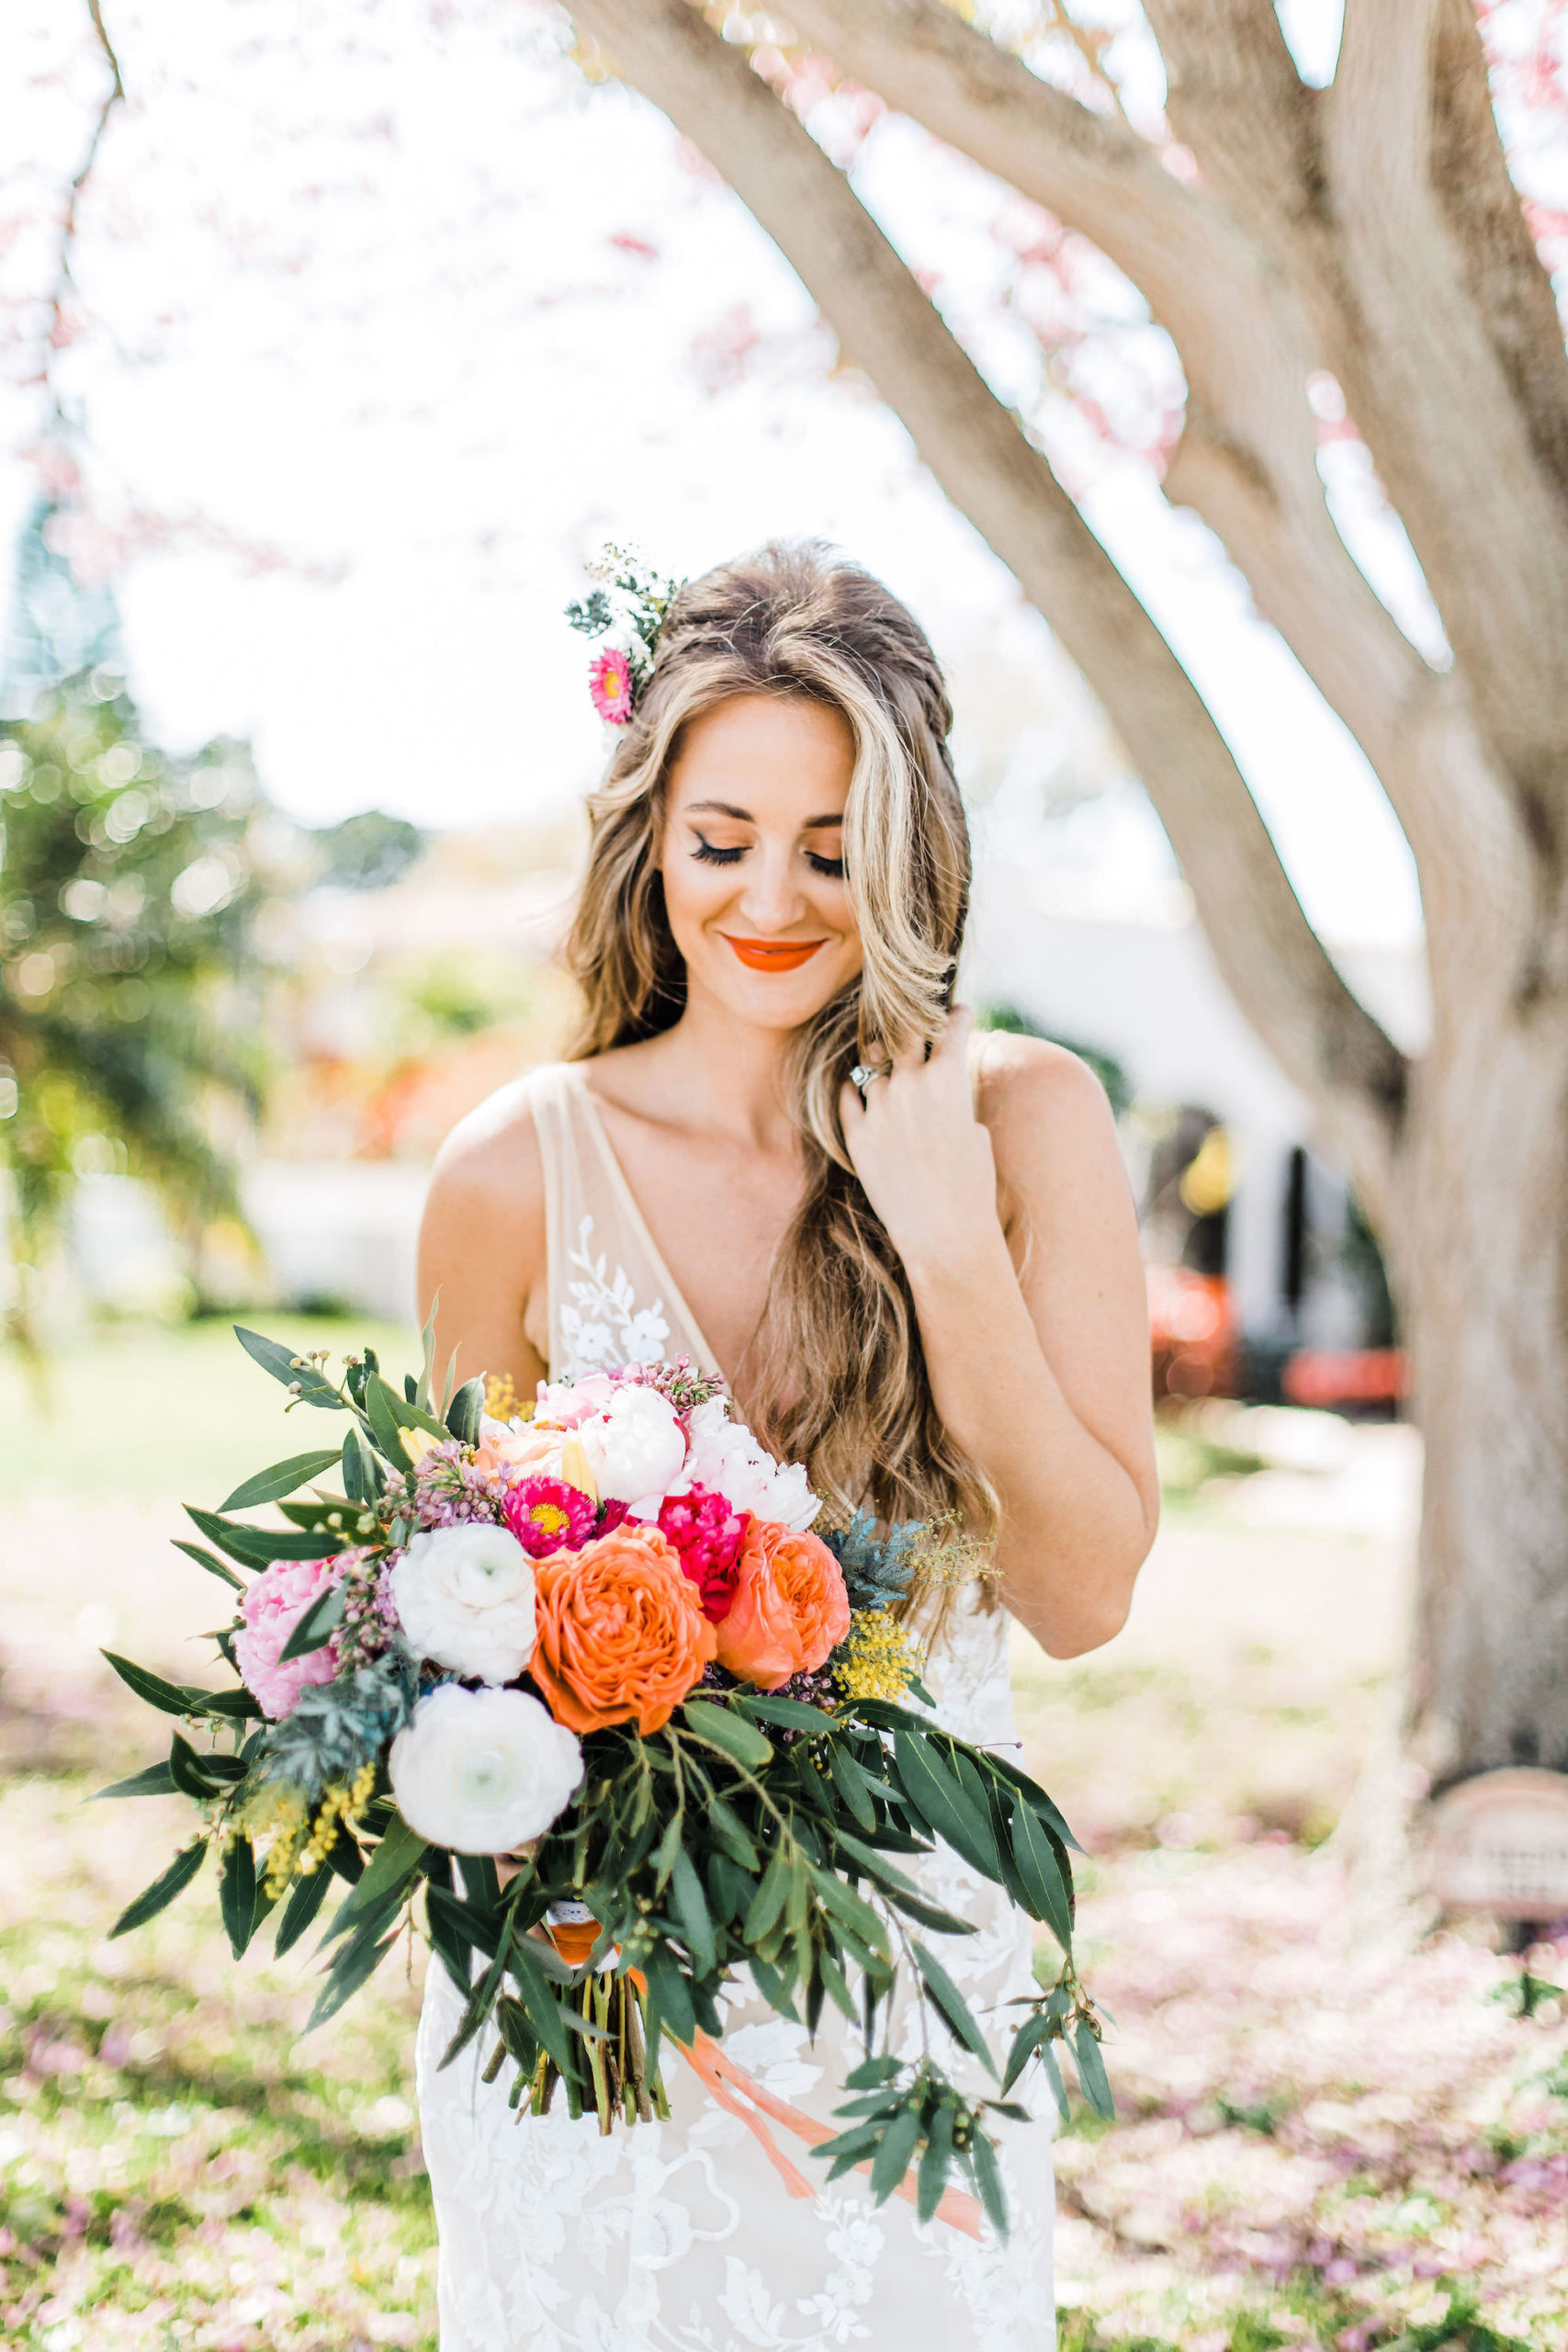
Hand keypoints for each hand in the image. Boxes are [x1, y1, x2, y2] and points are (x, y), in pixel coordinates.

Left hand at [837, 1006, 998, 1271]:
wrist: (944, 1234)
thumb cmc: (972, 1187)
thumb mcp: (976, 1132)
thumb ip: (957, 1101)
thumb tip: (944, 1090)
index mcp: (948, 1078)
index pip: (951, 1027)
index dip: (957, 1015)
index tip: (957, 1011)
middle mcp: (910, 1084)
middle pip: (904, 1033)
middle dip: (913, 1027)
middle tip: (915, 1026)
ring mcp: (879, 1107)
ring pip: (872, 1062)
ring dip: (883, 1059)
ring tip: (887, 1059)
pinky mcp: (856, 1134)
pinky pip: (848, 1094)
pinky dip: (856, 1087)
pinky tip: (862, 1086)